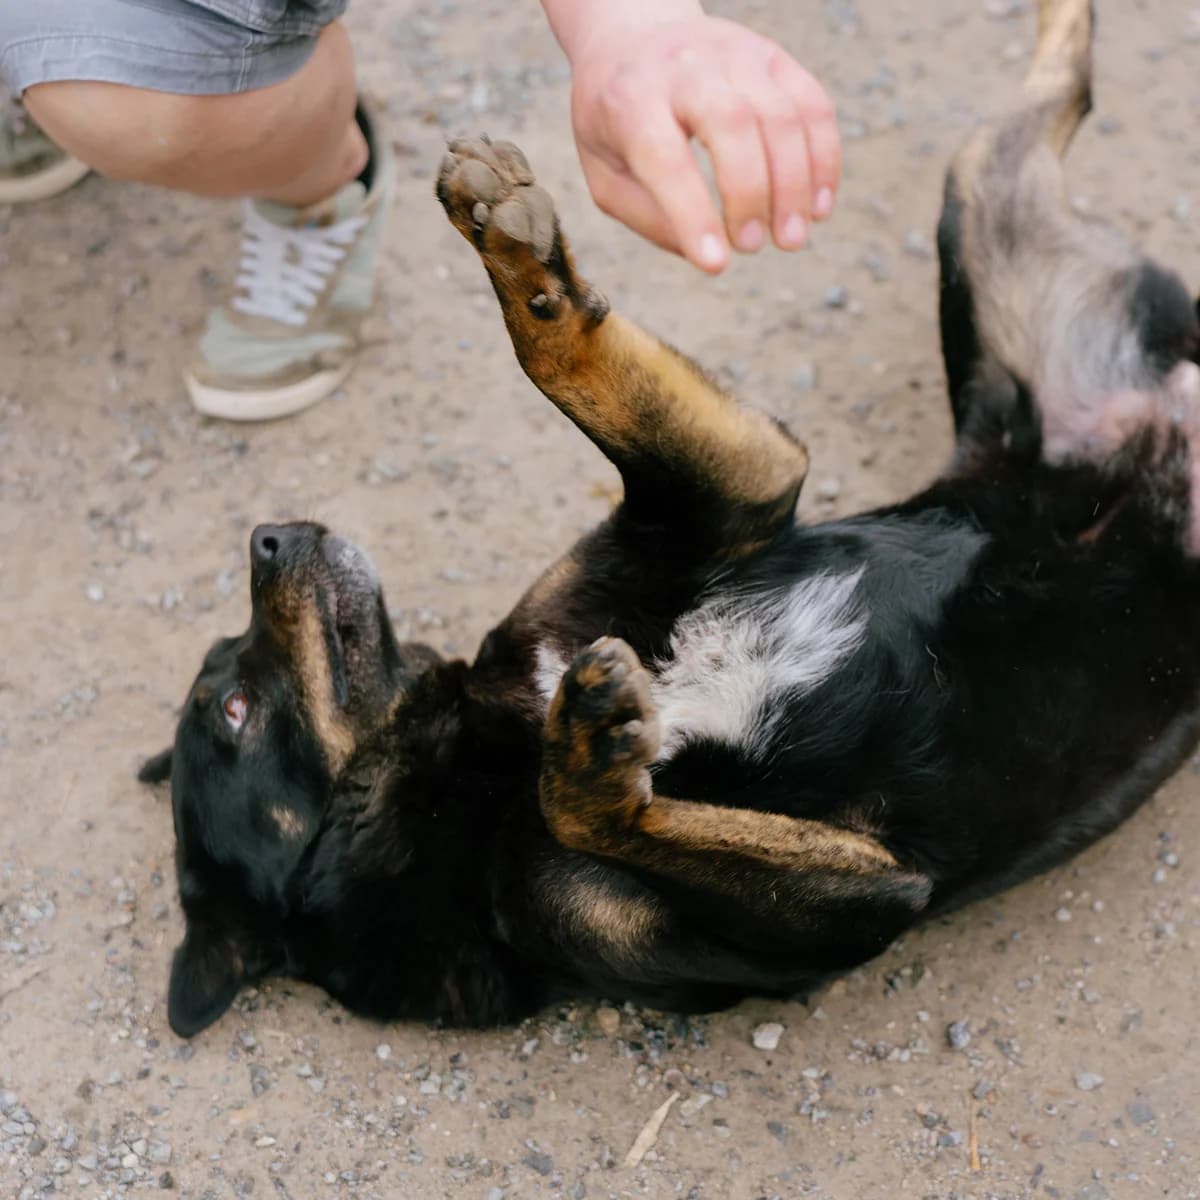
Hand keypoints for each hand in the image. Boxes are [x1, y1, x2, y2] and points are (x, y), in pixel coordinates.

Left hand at [560, 12, 839, 272]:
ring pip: (780, 115)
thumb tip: (704, 253)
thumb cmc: (616, 119)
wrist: (634, 35)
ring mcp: (736, 55)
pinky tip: (818, 207)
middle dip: (750, 192)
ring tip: (790, 238)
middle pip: (732, 122)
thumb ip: (644, 215)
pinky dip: (824, 161)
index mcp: (631, 98)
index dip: (694, 214)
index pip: (665, 157)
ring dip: (794, 185)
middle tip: (753, 246)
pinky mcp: (775, 58)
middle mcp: (686, 67)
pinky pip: (813, 106)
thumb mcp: (602, 170)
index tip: (716, 264)